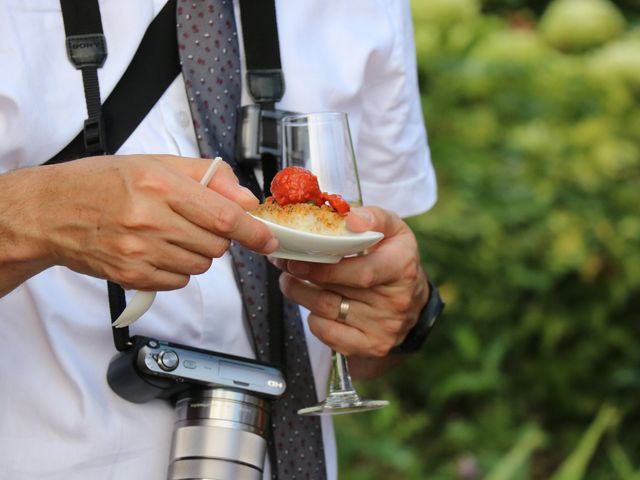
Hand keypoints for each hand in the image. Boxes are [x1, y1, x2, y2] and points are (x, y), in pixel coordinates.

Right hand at [0, 154, 276, 292]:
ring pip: (201, 265)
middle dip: (219, 236)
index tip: (268, 240)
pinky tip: (158, 250)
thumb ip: (208, 177)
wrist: (52, 211)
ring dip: (198, 252)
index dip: (252, 231)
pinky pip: (179, 280)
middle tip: (196, 222)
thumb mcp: (156, 163)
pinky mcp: (132, 275)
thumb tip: (247, 199)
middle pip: (216, 244)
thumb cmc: (103, 183)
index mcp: (159, 184)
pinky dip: (179, 268)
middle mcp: (150, 219)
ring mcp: (139, 251)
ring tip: (170, 233)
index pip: (222, 215)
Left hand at [271, 206, 429, 357]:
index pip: (362, 273)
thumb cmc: (394, 257)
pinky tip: (313, 304)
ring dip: (298, 293)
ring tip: (289, 279)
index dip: (326, 269)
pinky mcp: (371, 346)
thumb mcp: (393, 229)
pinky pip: (328, 334)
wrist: (413, 299)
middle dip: (302, 275)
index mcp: (401, 267)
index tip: (299, 259)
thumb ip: (372, 217)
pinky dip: (313, 318)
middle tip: (284, 261)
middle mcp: (395, 301)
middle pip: (336, 290)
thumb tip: (350, 219)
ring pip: (326, 311)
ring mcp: (383, 327)